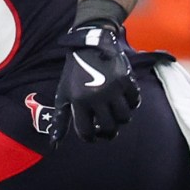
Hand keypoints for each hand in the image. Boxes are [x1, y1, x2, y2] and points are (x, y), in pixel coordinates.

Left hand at [52, 18, 141, 140]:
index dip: (91, 137)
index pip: (87, 133)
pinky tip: (123, 98)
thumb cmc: (74, 73)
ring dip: (121, 118)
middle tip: (107, 127)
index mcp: (78, 102)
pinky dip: (131, 103)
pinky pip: (135, 101)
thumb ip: (60, 120)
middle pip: (110, 128)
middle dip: (109, 132)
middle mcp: (96, 97)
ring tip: (115, 112)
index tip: (94, 133)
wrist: (89, 44)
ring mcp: (113, 88)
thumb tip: (54, 145)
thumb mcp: (63, 95)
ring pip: (125, 118)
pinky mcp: (125, 79)